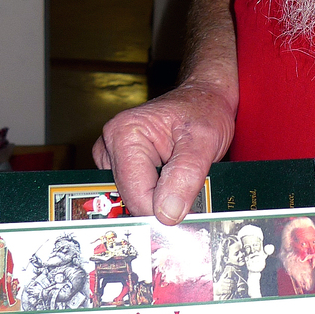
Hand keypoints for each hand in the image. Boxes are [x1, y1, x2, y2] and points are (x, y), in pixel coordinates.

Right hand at [93, 82, 235, 224]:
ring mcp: (112, 158)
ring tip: (181, 177)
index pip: (136, 194)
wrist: (204, 98)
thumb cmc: (203, 110)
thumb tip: (167, 214)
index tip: (187, 213)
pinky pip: (136, 194)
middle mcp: (110, 146)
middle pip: (131, 199)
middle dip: (162, 203)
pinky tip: (172, 180)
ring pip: (133, 200)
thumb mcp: (204, 140)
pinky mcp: (120, 167)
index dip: (163, 210)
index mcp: (124, 134)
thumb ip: (186, 176)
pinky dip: (157, 195)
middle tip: (190, 187)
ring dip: (160, 199)